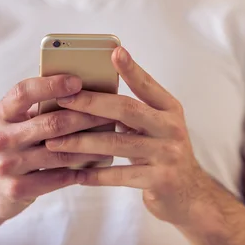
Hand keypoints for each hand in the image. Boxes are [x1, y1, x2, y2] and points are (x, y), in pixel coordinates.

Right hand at [0, 75, 112, 231]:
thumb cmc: (8, 147)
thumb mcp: (11, 123)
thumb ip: (35, 108)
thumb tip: (79, 90)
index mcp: (0, 114)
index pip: (23, 92)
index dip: (51, 85)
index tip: (78, 81)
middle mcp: (0, 138)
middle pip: (51, 123)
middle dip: (85, 116)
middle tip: (110, 112)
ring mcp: (7, 166)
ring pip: (60, 152)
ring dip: (90, 145)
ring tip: (110, 138)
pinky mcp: (17, 189)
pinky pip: (58, 177)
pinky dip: (80, 170)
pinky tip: (96, 164)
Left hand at [45, 47, 215, 227]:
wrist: (190, 193)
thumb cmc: (162, 151)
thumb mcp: (157, 125)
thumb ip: (133, 110)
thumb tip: (89, 93)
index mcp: (170, 109)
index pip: (147, 85)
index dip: (131, 69)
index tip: (114, 51)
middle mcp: (171, 128)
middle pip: (127, 110)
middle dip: (91, 103)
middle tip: (63, 100)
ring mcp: (167, 154)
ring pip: (117, 144)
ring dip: (82, 142)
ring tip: (55, 142)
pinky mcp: (159, 180)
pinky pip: (119, 176)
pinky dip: (95, 174)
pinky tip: (76, 173)